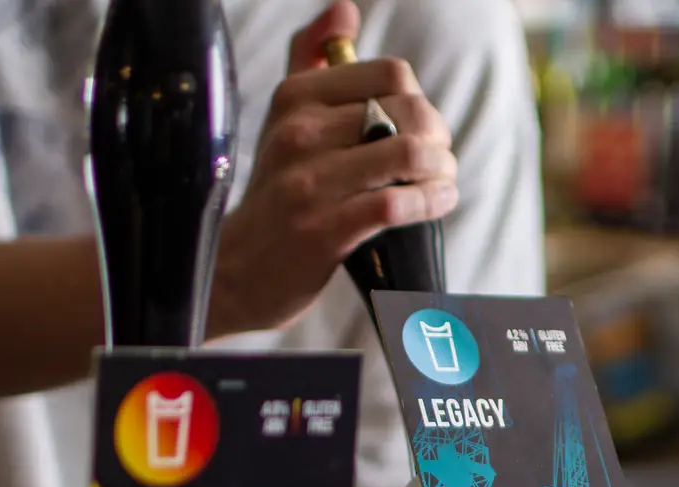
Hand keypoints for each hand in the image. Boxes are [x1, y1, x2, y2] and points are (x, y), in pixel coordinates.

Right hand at [209, 0, 458, 336]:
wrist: (237, 269)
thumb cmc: (277, 193)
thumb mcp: (284, 119)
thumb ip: (312, 58)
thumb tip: (345, 10)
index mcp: (295, 97)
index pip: (390, 74)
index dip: (420, 100)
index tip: (420, 129)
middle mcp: (299, 133)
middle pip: (409, 111)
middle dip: (439, 138)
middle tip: (438, 162)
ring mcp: (310, 183)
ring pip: (408, 153)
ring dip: (441, 170)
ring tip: (441, 183)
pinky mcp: (323, 231)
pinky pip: (395, 202)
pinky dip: (429, 202)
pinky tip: (435, 204)